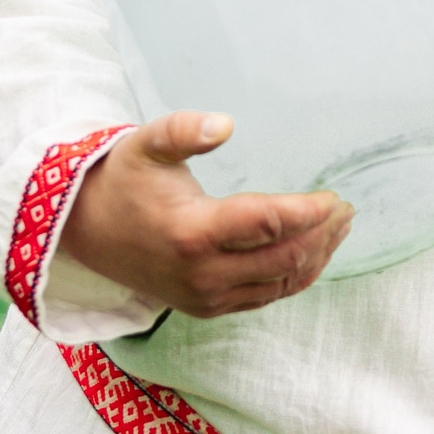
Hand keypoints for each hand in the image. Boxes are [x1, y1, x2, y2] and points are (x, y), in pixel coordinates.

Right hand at [59, 112, 354, 318]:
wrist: (88, 232)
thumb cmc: (124, 180)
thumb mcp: (147, 143)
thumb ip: (185, 130)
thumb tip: (226, 124)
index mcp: (192, 232)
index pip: (269, 224)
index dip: (309, 211)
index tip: (333, 197)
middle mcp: (203, 274)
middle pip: (285, 257)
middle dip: (323, 233)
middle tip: (345, 209)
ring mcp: (207, 297)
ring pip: (281, 283)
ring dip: (317, 256)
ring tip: (340, 228)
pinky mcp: (209, 308)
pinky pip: (266, 296)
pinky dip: (296, 276)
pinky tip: (313, 253)